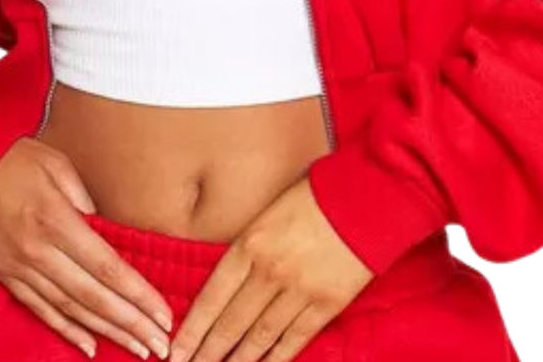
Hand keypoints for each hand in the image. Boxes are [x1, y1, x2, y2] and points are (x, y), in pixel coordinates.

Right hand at [0, 137, 173, 358]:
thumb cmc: (11, 160)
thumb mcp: (57, 165)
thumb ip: (86, 199)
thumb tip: (108, 230)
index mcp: (57, 222)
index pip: (107, 267)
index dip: (138, 295)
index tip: (163, 313)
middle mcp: (39, 253)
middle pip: (94, 297)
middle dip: (132, 324)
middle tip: (161, 345)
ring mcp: (20, 269)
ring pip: (71, 310)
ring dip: (107, 333)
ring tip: (137, 349)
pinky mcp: (6, 277)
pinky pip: (41, 311)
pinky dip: (67, 331)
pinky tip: (90, 347)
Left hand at [168, 175, 373, 361]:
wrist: (367, 197)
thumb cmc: (316, 197)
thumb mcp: (269, 212)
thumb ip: (248, 246)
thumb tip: (226, 281)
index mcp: (251, 243)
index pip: (212, 296)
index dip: (192, 329)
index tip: (176, 350)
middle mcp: (270, 271)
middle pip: (231, 323)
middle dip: (207, 353)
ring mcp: (299, 290)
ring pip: (259, 337)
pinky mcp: (326, 303)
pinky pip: (294, 339)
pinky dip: (276, 358)